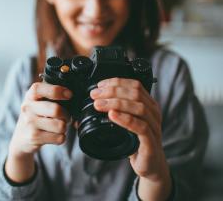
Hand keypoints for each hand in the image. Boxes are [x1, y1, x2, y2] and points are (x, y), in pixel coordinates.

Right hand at [9, 82, 71, 157]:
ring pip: (60, 125)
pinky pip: (59, 138)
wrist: (21, 138)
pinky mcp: (34, 137)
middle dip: (66, 115)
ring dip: (64, 127)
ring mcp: (30, 123)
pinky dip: (61, 138)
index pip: (40, 88)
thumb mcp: (38, 103)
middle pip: (56, 110)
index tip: (69, 95)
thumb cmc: (36, 117)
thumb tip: (74, 100)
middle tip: (65, 117)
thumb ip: (52, 97)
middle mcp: (28, 108)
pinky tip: (53, 135)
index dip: (57, 90)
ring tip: (58, 126)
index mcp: (30, 96)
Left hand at [90, 78, 171, 199]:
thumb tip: (94, 101)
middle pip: (135, 93)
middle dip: (112, 91)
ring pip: (138, 107)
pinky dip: (125, 119)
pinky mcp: (151, 142)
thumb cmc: (136, 142)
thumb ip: (116, 110)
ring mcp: (154, 126)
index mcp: (148, 104)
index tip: (100, 85)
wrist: (149, 165)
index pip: (135, 85)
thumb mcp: (126, 122)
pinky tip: (112, 115)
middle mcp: (153, 113)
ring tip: (99, 104)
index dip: (116, 82)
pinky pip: (141, 127)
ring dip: (116, 103)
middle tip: (95, 95)